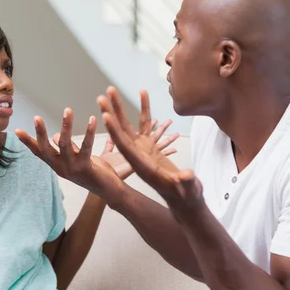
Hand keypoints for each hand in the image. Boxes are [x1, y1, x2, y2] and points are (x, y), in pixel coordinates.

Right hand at [16, 110, 124, 200]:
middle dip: (40, 133)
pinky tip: (92, 119)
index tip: (16, 131)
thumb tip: (56, 136)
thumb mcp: (76, 159)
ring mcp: (73, 168)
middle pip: (46, 149)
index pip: (39, 152)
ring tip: (68, 110)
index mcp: (58, 165)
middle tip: (36, 117)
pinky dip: (89, 132)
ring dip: (66, 126)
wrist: (110, 191)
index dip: (28, 142)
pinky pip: (86, 147)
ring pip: (65, 145)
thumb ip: (67, 148)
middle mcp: (62, 168)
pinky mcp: (86, 167)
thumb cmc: (94, 173)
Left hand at [98, 87, 203, 209]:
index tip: (105, 116)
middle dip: (111, 114)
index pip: (125, 146)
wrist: (184, 199)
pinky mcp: (150, 145)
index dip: (115, 131)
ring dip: (119, 108)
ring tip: (111, 90)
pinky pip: (146, 123)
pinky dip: (144, 108)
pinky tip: (142, 92)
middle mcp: (137, 156)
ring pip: (128, 126)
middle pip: (121, 132)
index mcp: (142, 166)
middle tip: (101, 97)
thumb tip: (187, 176)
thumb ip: (187, 182)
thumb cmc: (187, 195)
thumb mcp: (188, 190)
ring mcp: (142, 149)